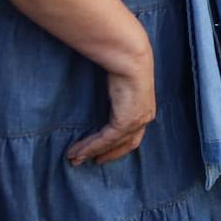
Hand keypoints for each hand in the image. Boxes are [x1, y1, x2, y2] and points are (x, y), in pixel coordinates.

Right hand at [65, 45, 155, 165]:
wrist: (130, 60)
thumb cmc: (125, 67)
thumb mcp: (121, 87)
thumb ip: (117, 99)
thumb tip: (107, 101)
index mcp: (146, 110)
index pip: (132, 135)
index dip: (117, 147)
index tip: (100, 154)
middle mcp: (144, 118)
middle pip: (126, 145)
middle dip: (105, 154)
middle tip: (85, 160)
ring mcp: (136, 121)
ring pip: (112, 144)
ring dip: (91, 152)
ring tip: (74, 158)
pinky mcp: (125, 122)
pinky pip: (106, 139)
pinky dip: (91, 146)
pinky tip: (77, 151)